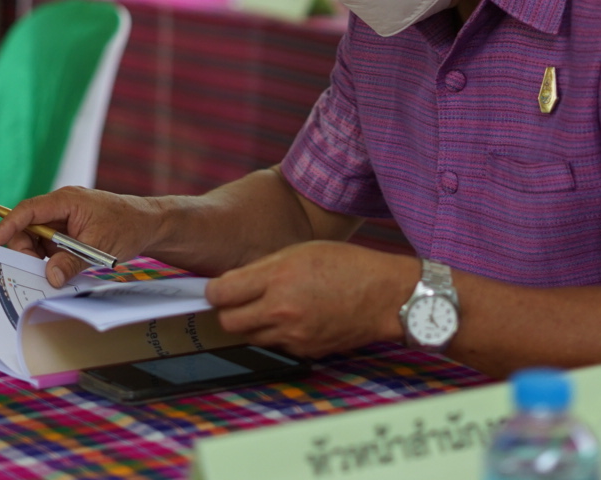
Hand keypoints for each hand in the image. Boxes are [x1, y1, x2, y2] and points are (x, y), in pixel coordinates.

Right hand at [0, 186, 165, 286]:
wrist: (149, 225)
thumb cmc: (128, 226)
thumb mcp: (99, 247)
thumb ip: (71, 261)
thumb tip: (49, 277)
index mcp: (67, 200)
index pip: (28, 210)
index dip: (8, 225)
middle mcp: (62, 207)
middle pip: (28, 227)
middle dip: (26, 248)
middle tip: (36, 269)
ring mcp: (65, 220)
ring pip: (37, 239)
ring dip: (40, 256)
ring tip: (55, 270)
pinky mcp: (69, 232)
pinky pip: (50, 246)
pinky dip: (51, 259)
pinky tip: (61, 269)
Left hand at [205, 241, 417, 357]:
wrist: (386, 296)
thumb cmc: (347, 265)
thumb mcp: (300, 250)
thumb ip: (263, 267)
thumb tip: (232, 282)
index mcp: (278, 278)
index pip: (221, 294)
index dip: (214, 290)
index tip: (217, 287)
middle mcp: (281, 310)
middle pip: (229, 322)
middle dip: (227, 310)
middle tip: (238, 299)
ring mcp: (293, 335)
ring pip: (250, 336)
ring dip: (252, 323)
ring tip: (270, 306)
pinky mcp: (305, 351)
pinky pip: (277, 345)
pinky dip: (277, 333)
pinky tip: (295, 317)